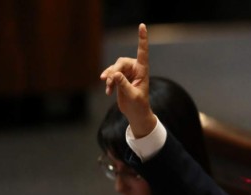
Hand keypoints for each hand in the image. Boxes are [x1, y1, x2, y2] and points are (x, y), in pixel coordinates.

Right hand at [100, 23, 156, 137]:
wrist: (136, 114)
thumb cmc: (139, 106)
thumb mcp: (132, 96)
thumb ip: (123, 85)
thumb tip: (114, 74)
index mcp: (142, 71)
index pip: (142, 52)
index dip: (142, 39)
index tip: (142, 26)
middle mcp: (135, 69)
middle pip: (121, 62)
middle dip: (114, 71)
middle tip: (109, 80)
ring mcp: (127, 73)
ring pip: (114, 68)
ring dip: (109, 77)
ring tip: (107, 87)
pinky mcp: (120, 78)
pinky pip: (110, 75)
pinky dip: (108, 82)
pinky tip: (107, 91)